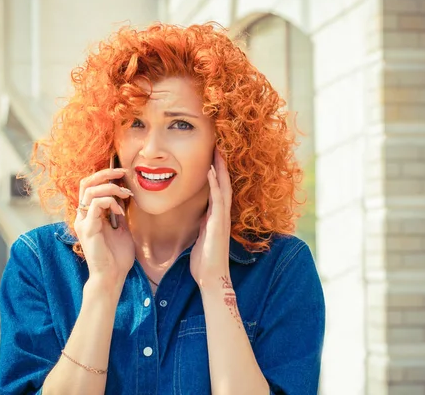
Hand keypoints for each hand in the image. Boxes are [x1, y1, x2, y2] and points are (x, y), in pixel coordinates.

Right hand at [74, 167, 134, 291]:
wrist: (112, 276)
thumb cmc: (117, 256)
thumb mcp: (122, 228)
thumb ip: (119, 212)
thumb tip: (125, 195)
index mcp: (89, 215)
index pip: (90, 186)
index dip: (105, 176)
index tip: (123, 175)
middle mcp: (83, 216)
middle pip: (86, 183)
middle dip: (105, 173)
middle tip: (123, 173)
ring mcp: (83, 222)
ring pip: (90, 190)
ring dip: (111, 187)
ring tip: (126, 194)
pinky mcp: (88, 228)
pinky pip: (96, 204)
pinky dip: (110, 202)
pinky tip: (120, 211)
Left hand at [190, 149, 231, 288]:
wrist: (211, 278)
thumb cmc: (204, 261)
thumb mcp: (201, 238)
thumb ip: (203, 225)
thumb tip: (200, 216)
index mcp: (217, 217)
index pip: (219, 190)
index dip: (216, 173)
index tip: (212, 157)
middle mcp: (222, 215)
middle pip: (224, 184)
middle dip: (221, 165)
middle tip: (218, 146)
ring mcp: (222, 218)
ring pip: (224, 188)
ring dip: (220, 169)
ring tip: (217, 151)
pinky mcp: (219, 224)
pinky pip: (218, 200)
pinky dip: (215, 184)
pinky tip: (210, 171)